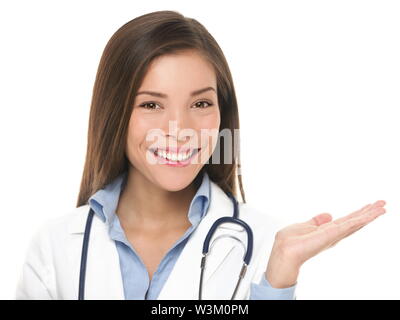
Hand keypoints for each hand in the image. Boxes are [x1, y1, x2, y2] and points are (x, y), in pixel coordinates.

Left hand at [265, 200, 386, 287]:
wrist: (284, 252)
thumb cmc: (290, 242)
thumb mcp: (304, 226)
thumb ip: (316, 221)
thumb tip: (328, 215)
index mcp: (327, 231)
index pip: (347, 221)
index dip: (359, 214)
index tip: (370, 206)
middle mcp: (333, 234)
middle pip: (354, 221)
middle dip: (369, 213)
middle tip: (383, 203)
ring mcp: (333, 235)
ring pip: (355, 223)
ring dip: (369, 215)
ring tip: (382, 207)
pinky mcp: (331, 235)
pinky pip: (348, 225)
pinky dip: (359, 220)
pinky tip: (369, 214)